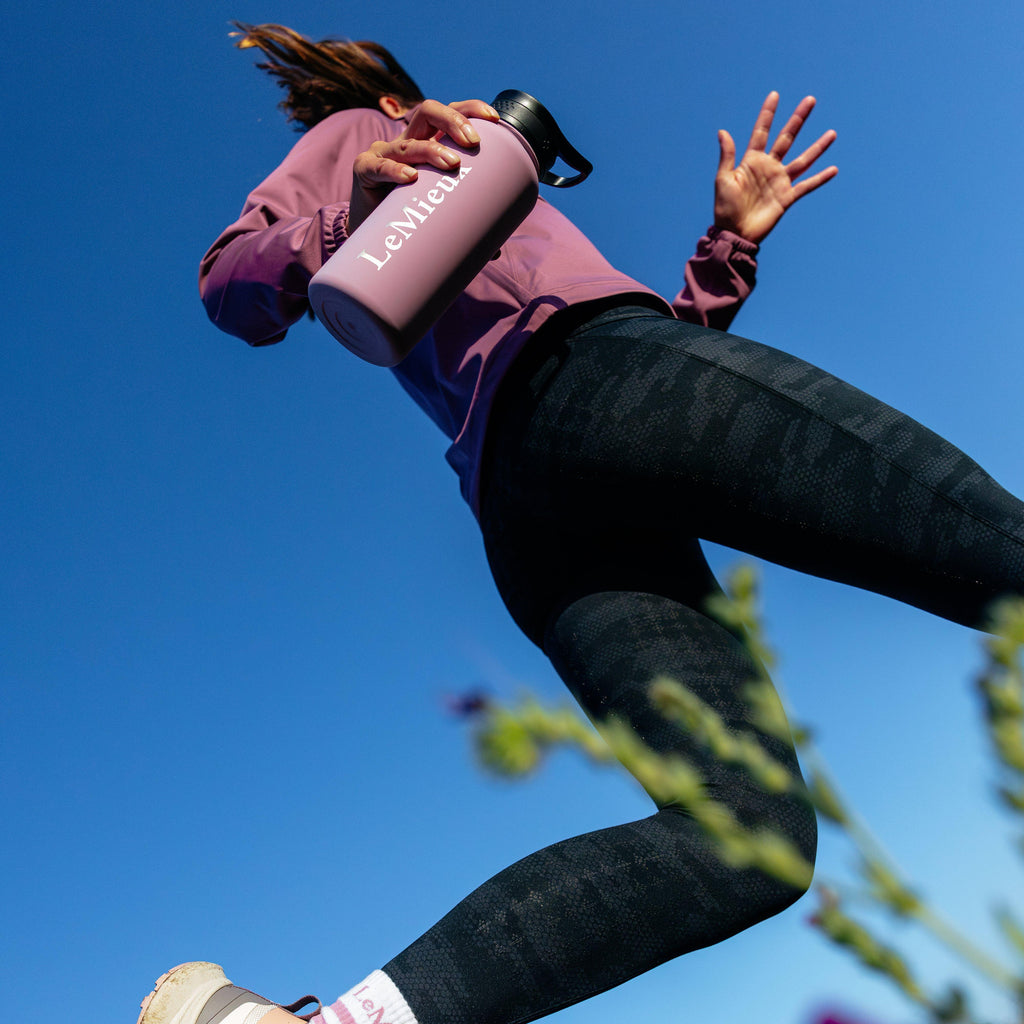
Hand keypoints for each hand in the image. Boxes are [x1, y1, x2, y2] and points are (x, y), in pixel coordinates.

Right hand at [349, 99, 499, 232]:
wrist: (369, 237)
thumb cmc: (407, 218)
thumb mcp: (437, 211)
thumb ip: (464, 223)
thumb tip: (495, 252)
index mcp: (427, 143)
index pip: (448, 112)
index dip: (470, 109)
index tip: (494, 120)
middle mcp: (405, 142)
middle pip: (428, 112)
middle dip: (453, 121)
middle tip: (472, 142)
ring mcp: (383, 154)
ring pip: (408, 143)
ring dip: (431, 150)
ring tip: (452, 164)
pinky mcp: (364, 170)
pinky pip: (379, 166)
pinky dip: (394, 170)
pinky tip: (411, 178)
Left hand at [713, 92, 836, 243]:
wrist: (734, 233)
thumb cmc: (724, 208)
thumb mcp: (723, 179)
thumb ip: (727, 155)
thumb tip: (722, 131)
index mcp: (752, 161)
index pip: (762, 132)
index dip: (768, 114)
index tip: (775, 95)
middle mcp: (769, 167)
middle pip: (787, 138)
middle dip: (798, 119)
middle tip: (810, 100)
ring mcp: (780, 182)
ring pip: (803, 160)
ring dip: (817, 147)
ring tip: (832, 133)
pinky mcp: (787, 198)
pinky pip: (807, 186)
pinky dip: (820, 178)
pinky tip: (833, 169)